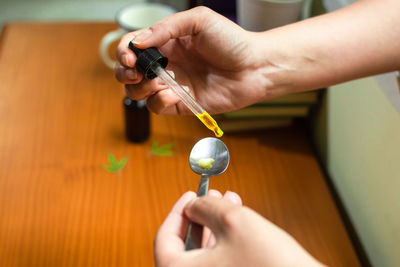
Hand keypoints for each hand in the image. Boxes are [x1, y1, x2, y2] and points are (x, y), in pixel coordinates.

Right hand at [115, 7, 270, 114]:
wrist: (254, 68)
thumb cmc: (231, 41)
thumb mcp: (199, 21)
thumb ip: (166, 28)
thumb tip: (138, 42)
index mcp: (167, 43)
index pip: (133, 46)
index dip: (124, 52)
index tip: (130, 57)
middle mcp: (166, 64)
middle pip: (129, 73)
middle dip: (124, 73)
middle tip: (135, 72)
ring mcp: (173, 85)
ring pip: (139, 93)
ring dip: (139, 89)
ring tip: (157, 82)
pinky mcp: (181, 104)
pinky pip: (157, 107)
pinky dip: (159, 102)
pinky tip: (173, 94)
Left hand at [154, 190, 323, 266]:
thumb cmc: (271, 263)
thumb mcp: (232, 221)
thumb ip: (205, 207)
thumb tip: (194, 204)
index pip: (165, 238)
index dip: (176, 211)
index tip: (189, 195)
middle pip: (184, 245)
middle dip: (199, 215)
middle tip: (208, 197)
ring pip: (203, 252)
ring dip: (214, 224)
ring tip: (227, 202)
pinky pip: (218, 261)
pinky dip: (224, 239)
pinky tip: (237, 221)